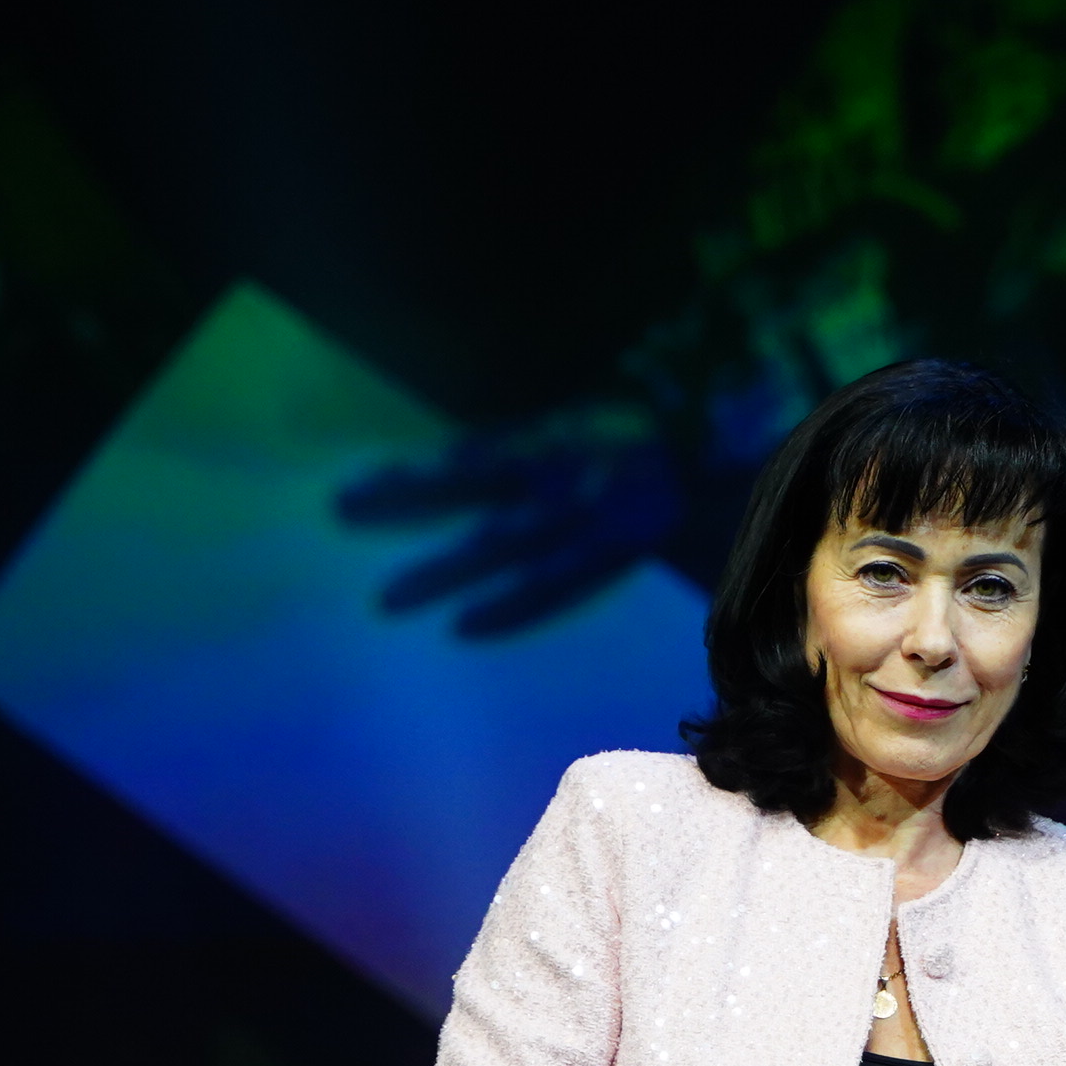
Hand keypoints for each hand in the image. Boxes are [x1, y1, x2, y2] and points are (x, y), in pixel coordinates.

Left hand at [336, 399, 685, 640]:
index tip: (354, 492)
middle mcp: (559, 469)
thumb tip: (473, 470)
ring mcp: (585, 511)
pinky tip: (464, 627)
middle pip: (469, 482)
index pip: (467, 456)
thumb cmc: (652, 455)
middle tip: (340, 509)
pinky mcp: (614, 545)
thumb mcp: (590, 438)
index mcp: (553, 440)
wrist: (726, 466)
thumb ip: (535, 457)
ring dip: (442, 568)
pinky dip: (511, 604)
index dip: (411, 474)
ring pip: (500, 539)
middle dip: (405, 496)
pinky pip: (554, 579)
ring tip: (385, 600)